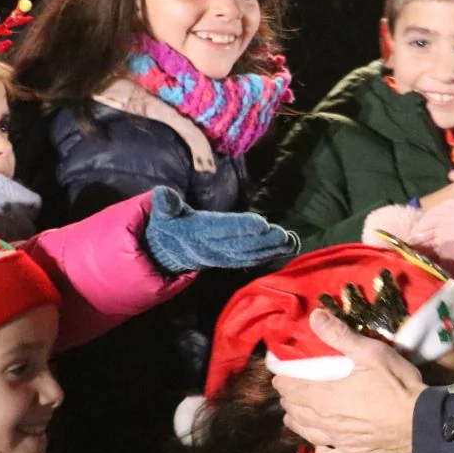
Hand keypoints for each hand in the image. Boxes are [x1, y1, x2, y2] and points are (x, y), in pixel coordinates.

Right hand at [142, 188, 297, 273]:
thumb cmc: (169, 224)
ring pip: (249, 254)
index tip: (260, 222)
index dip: (240, 227)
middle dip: (262, 241)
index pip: (220, 229)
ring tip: (291, 241)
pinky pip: (251, 259)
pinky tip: (287, 248)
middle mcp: (211, 248)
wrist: (166, 251)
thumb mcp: (162, 213)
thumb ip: (165, 204)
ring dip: (271, 249)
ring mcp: (222, 257)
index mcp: (196, 232)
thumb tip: (163, 193)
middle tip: (283, 233)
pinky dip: (270, 255)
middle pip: (240, 245)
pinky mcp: (230, 260)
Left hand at [275, 309, 422, 452]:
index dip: (282, 381)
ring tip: (291, 416)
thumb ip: (340, 335)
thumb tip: (315, 316)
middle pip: (296, 411)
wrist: (421, 421)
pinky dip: (319, 451)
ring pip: (306, 433)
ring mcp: (338, 442)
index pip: (292, 389)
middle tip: (287, 392)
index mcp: (324, 397)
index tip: (278, 375)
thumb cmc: (396, 384)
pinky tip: (320, 445)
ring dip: (296, 422)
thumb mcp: (370, 352)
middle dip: (288, 400)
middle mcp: (324, 422)